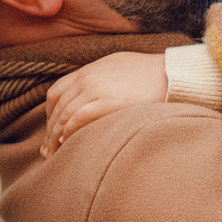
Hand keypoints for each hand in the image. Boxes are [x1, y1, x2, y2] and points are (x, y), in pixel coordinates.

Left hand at [43, 51, 167, 153]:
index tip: (53, 129)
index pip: (57, 92)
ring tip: (54, 153)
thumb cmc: (153, 74)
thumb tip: (95, 96)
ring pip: (63, 115)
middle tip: (47, 149)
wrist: (174, 74)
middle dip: (49, 130)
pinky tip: (67, 144)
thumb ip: (102, 79)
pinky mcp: (107, 102)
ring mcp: (96, 89)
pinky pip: (77, 119)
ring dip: (55, 137)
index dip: (51, 113)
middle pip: (57, 106)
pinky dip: (68, 133)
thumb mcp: (120, 67)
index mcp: (90, 70)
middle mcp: (88, 78)